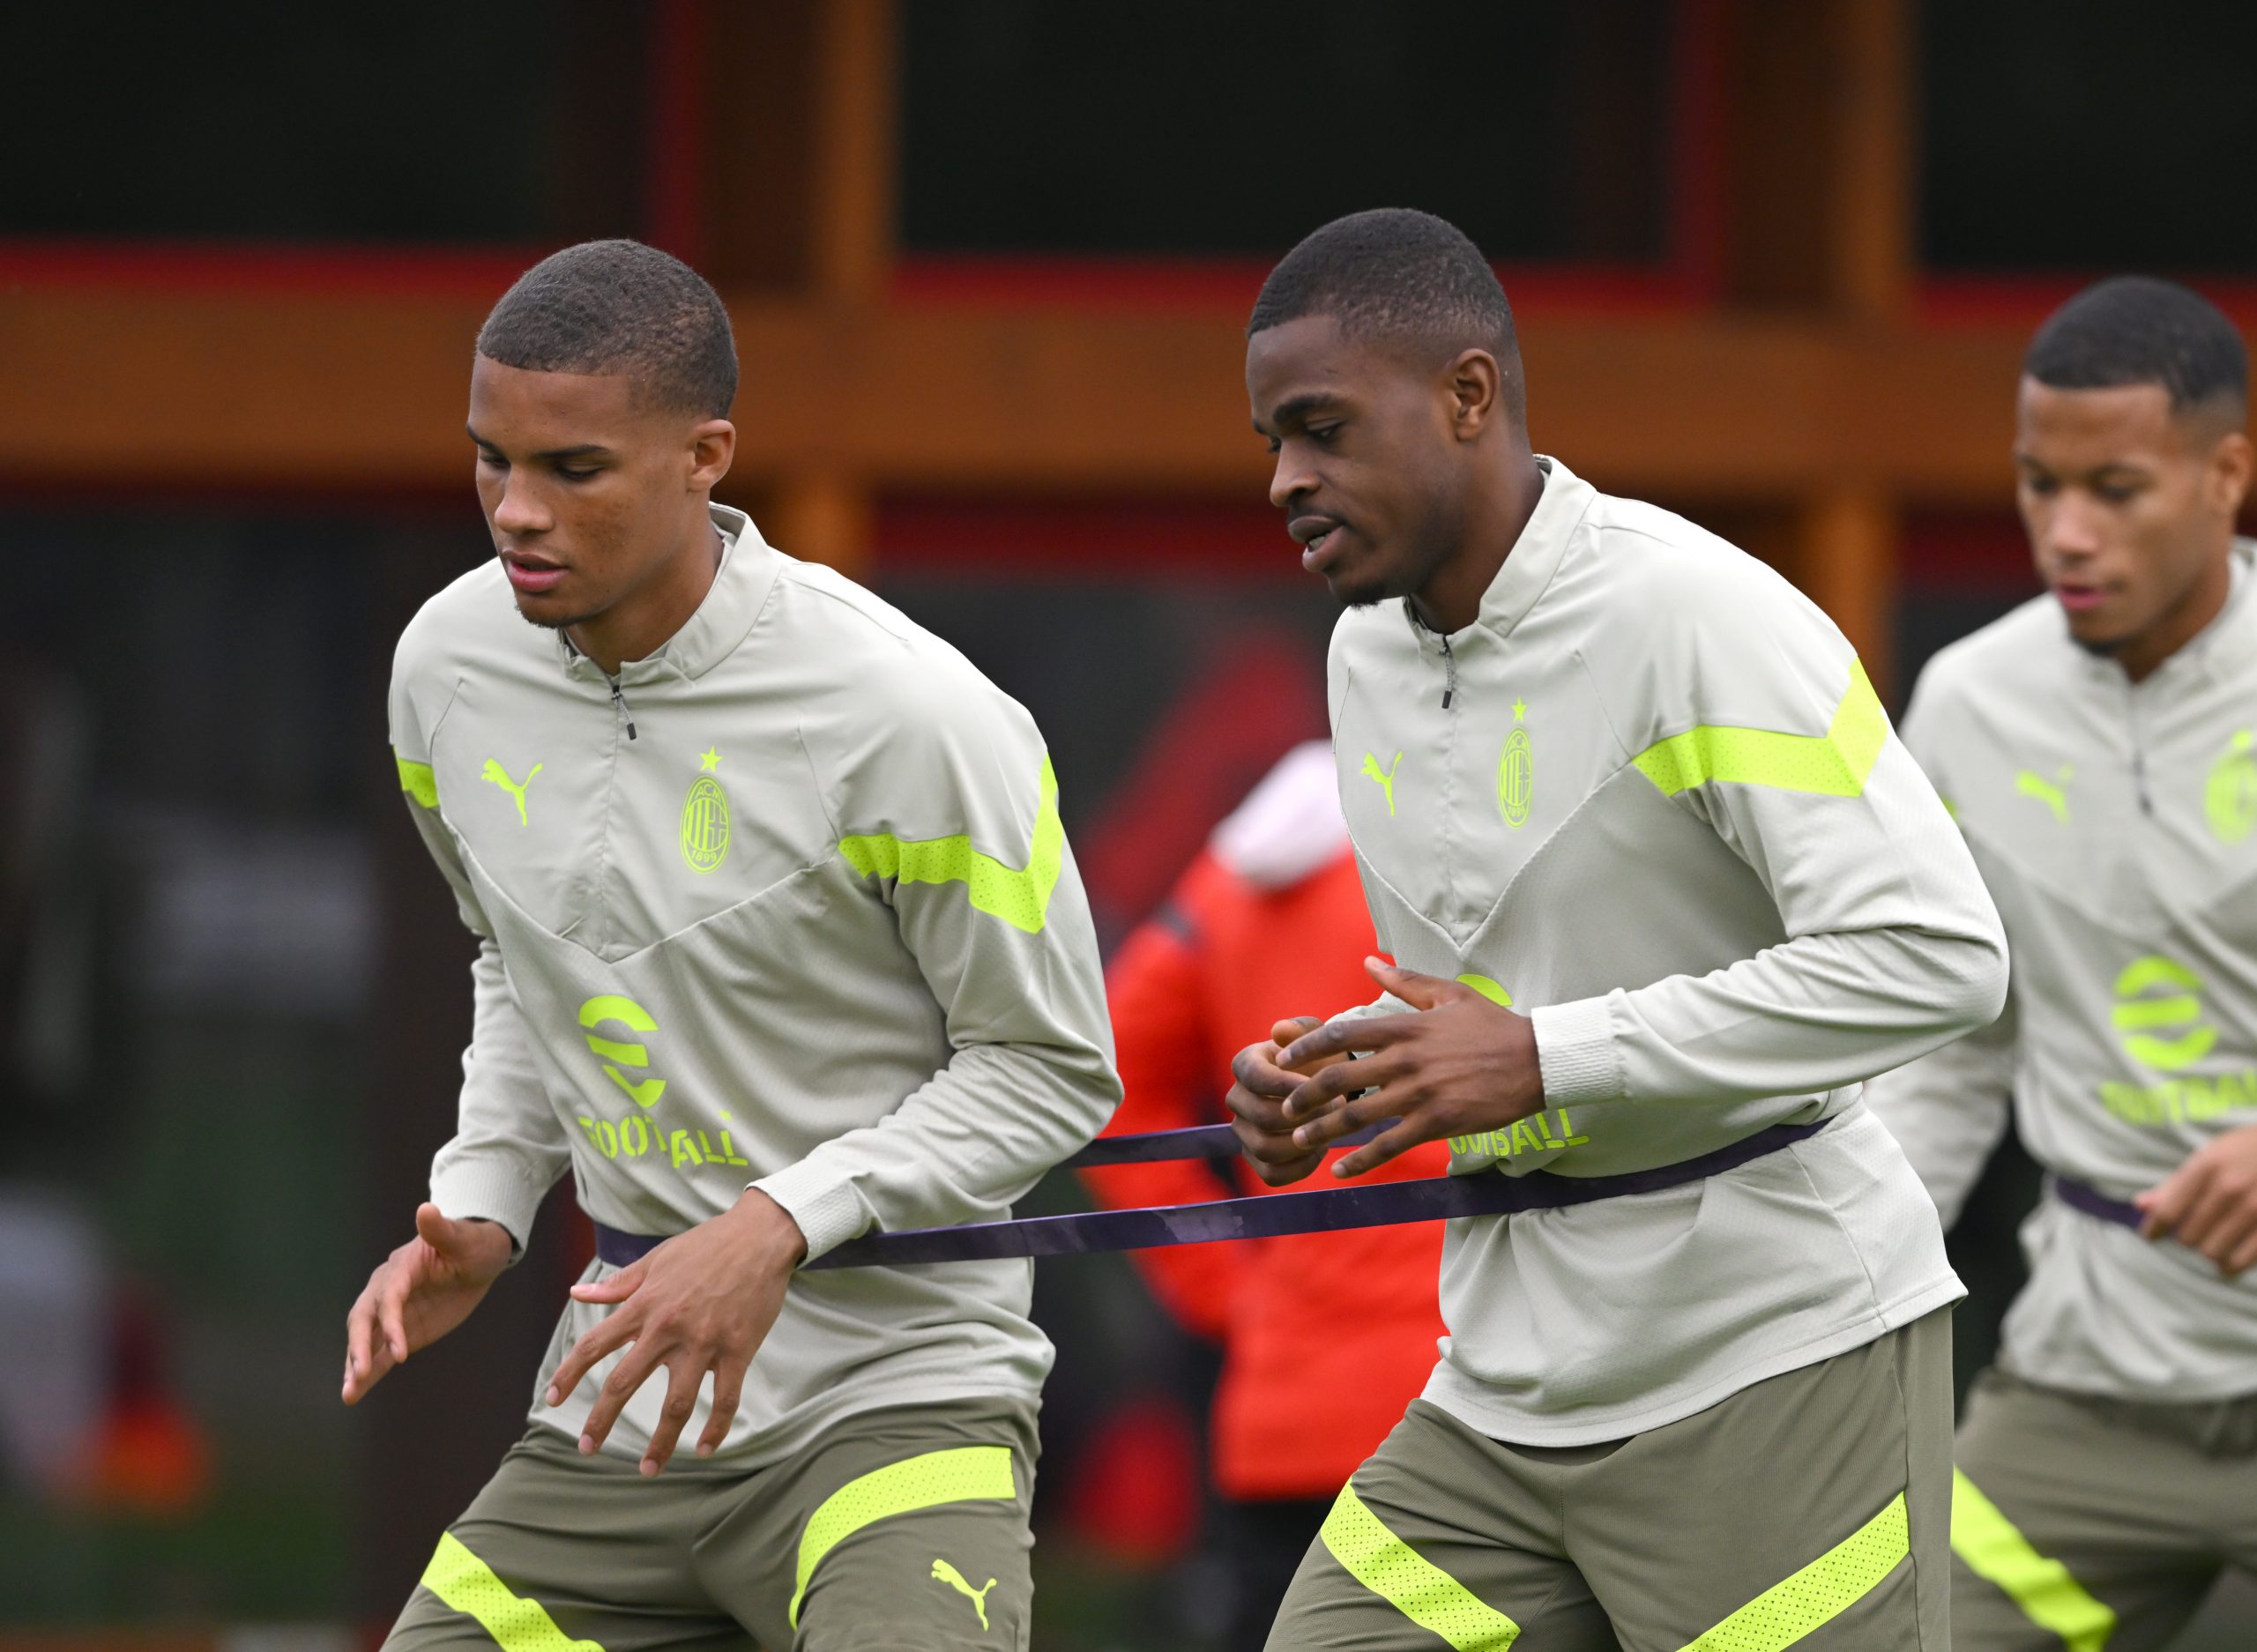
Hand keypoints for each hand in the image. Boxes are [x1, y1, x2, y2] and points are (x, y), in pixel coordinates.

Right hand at [342, 1203, 514, 1404]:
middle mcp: (387, 1291)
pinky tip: (354, 1394)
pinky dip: (367, 1374)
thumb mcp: (463, 1237)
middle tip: (360, 1374)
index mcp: (401, 1268)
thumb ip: (441, 1229)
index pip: (390, 1297)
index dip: (391, 1322)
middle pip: (365, 1320)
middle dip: (360, 1347)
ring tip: (348, 1394)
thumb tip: (426, 1209)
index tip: (400, 1351)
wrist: (476, 1257)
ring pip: (365, 1341)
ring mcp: (391, 1315)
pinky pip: (379, 1356)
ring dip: (355, 1366)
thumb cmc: (471, 1242)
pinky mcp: (399, 1333)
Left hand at [543, 1188, 806, 1474]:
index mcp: (644, 1305)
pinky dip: (716, 1428)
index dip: (568, 1374)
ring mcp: (704, 1342)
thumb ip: (617, 1285)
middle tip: (586, 1448)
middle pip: (624, 1383)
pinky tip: (706, 1448)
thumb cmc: (707, 1245)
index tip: (551, 1399)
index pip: (594, 1344)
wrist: (761, 1236)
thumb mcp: (656, 1260)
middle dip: (601, 1420)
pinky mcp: (738, 1350)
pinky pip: (725, 1399)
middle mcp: (667, 1328)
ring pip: (676, 1404)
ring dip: (660, 1443)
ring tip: (649, 1469)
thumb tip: (576, 1294)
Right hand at [1227, 1016, 1329, 1185]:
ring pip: (1264, 1148)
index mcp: (1245, 1064)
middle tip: (1336, 1108)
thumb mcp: (1319, 1037)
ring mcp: (1243, 1131)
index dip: (1285, 1085)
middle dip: (1303, 1116)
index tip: (1317, 1084)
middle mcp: (1237, 1099)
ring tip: (1329, 1130)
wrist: (1327, 1084)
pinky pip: (1271, 1174)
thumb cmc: (1321, 1056)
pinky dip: (1299, 1167)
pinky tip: (1321, 1151)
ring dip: (1303, 1142)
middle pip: (1261, 1117)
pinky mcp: (1256, 1158)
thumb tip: (1280, 1030)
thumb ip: (1303, 1031)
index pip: (1254, 1077)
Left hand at [1275, 959, 1542, 1178]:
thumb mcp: (1450, 995)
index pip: (1343, 1033)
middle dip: (1304, 1095)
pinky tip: (1342, 1170)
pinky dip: (1362, 1161)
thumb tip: (1370, 962)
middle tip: (1285, 1107)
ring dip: (1323, 1130)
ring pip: (1358, 1116)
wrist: (1538, 1061)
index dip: (1307, 1047)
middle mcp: (1407, 1060)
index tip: (1284, 1058)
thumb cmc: (1493, 1026)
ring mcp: (1421, 1094)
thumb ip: (1406, 981)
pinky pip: (1390, 1145)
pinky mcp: (1438, 1122)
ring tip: (1300, 1139)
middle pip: (1339, 1078)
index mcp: (1407, 1027)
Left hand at [2135, 1123, 2256, 1276]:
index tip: (2150, 1236)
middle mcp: (2230, 1188)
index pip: (2168, 1211)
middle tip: (2195, 1228)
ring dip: (2208, 1250)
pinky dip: (2229, 1266)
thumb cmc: (2245, 1152)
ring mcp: (2255, 1209)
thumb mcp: (2210, 1155)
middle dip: (2186, 1235)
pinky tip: (2228, 1260)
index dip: (2153, 1228)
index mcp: (2208, 1166)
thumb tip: (2140, 1205)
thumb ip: (2176, 1183)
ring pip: (2211, 1253)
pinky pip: (2239, 1262)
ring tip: (2213, 1241)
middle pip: (2187, 1236)